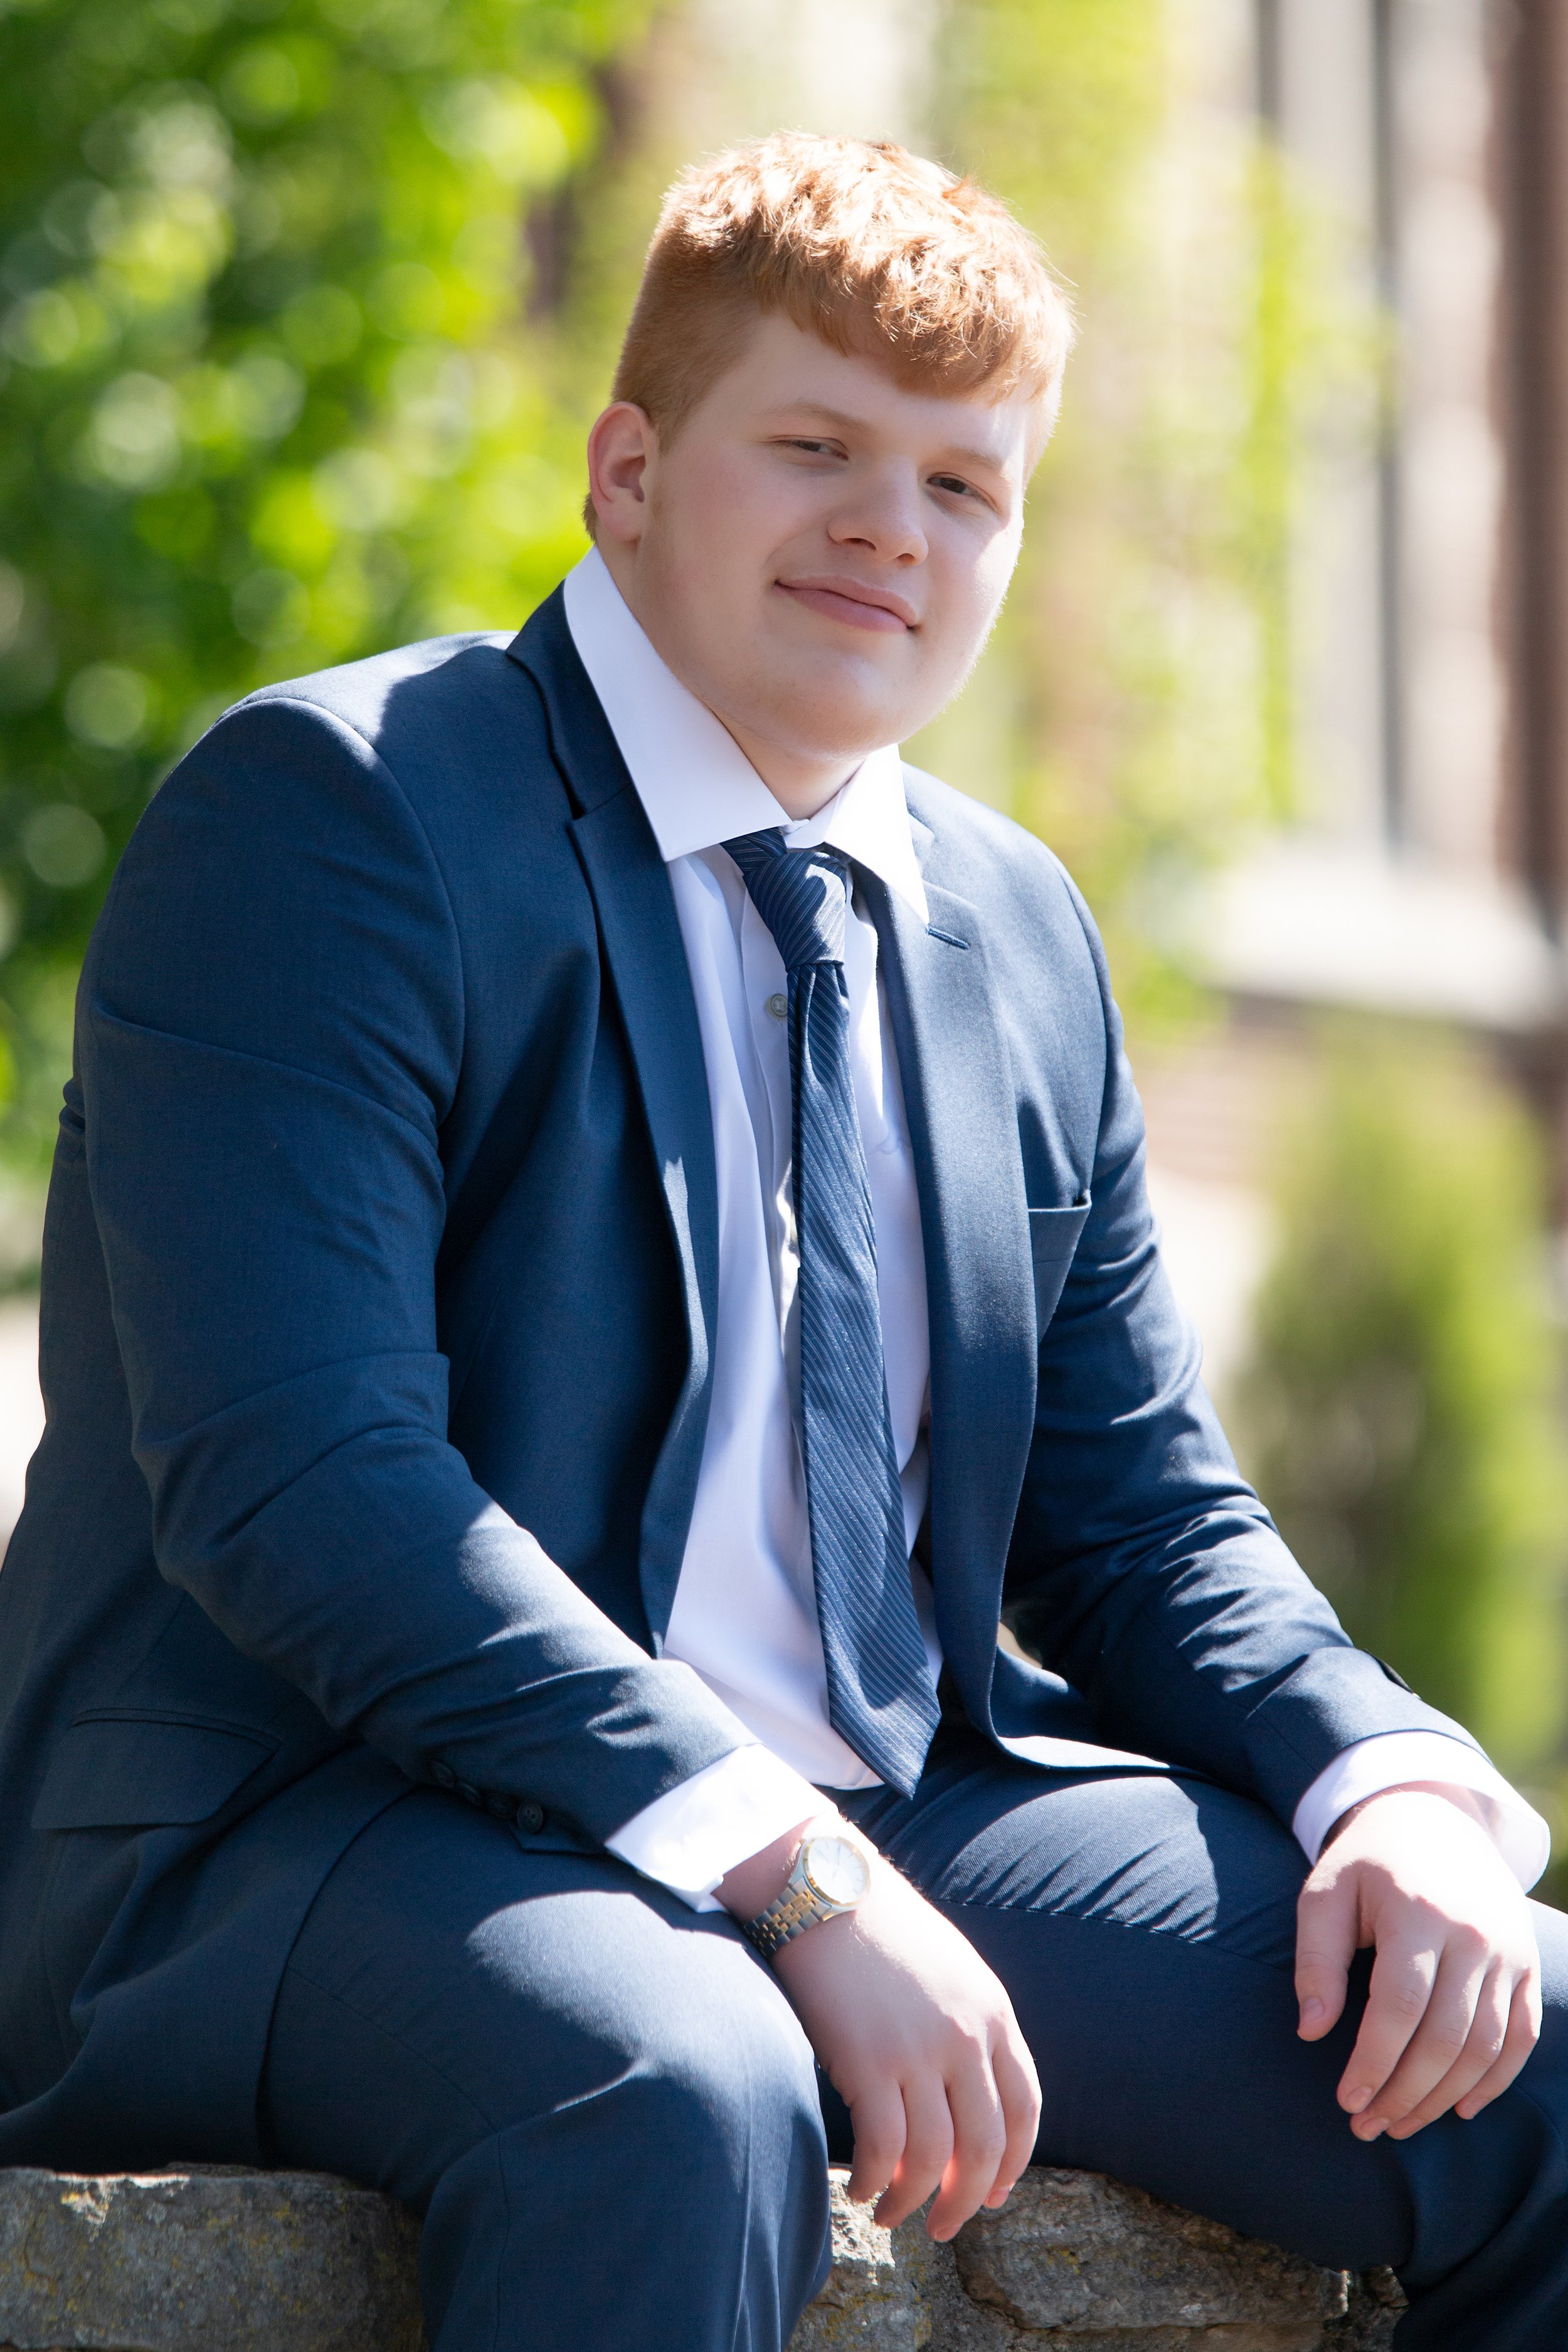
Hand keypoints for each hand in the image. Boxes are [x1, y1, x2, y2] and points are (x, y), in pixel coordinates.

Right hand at [719, 1820, 1039, 2237]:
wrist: (826, 1889)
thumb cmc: (881, 1928)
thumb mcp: (953, 1970)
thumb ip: (970, 2025)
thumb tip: (968, 2094)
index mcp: (993, 2012)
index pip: (1026, 2108)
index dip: (1012, 2161)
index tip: (994, 2191)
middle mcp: (965, 2037)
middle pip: (985, 2145)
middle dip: (969, 2198)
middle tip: (945, 2225)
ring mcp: (918, 2052)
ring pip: (934, 2158)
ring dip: (915, 2199)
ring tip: (891, 2213)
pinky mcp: (867, 2062)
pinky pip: (882, 2147)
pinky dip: (874, 2180)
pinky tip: (861, 2188)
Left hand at [1295, 1784, 1540, 2142]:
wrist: (1432, 1818)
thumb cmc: (1367, 1863)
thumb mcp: (1325, 1893)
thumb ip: (1316, 1961)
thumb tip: (1310, 2034)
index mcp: (1417, 1913)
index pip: (1399, 2008)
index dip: (1373, 2063)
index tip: (1346, 2101)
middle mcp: (1473, 1935)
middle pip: (1446, 2037)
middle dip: (1405, 2094)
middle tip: (1368, 2127)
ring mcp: (1508, 1951)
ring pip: (1485, 2047)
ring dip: (1443, 2097)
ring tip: (1401, 2123)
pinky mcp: (1527, 1964)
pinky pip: (1522, 2037)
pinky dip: (1495, 2080)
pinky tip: (1459, 2107)